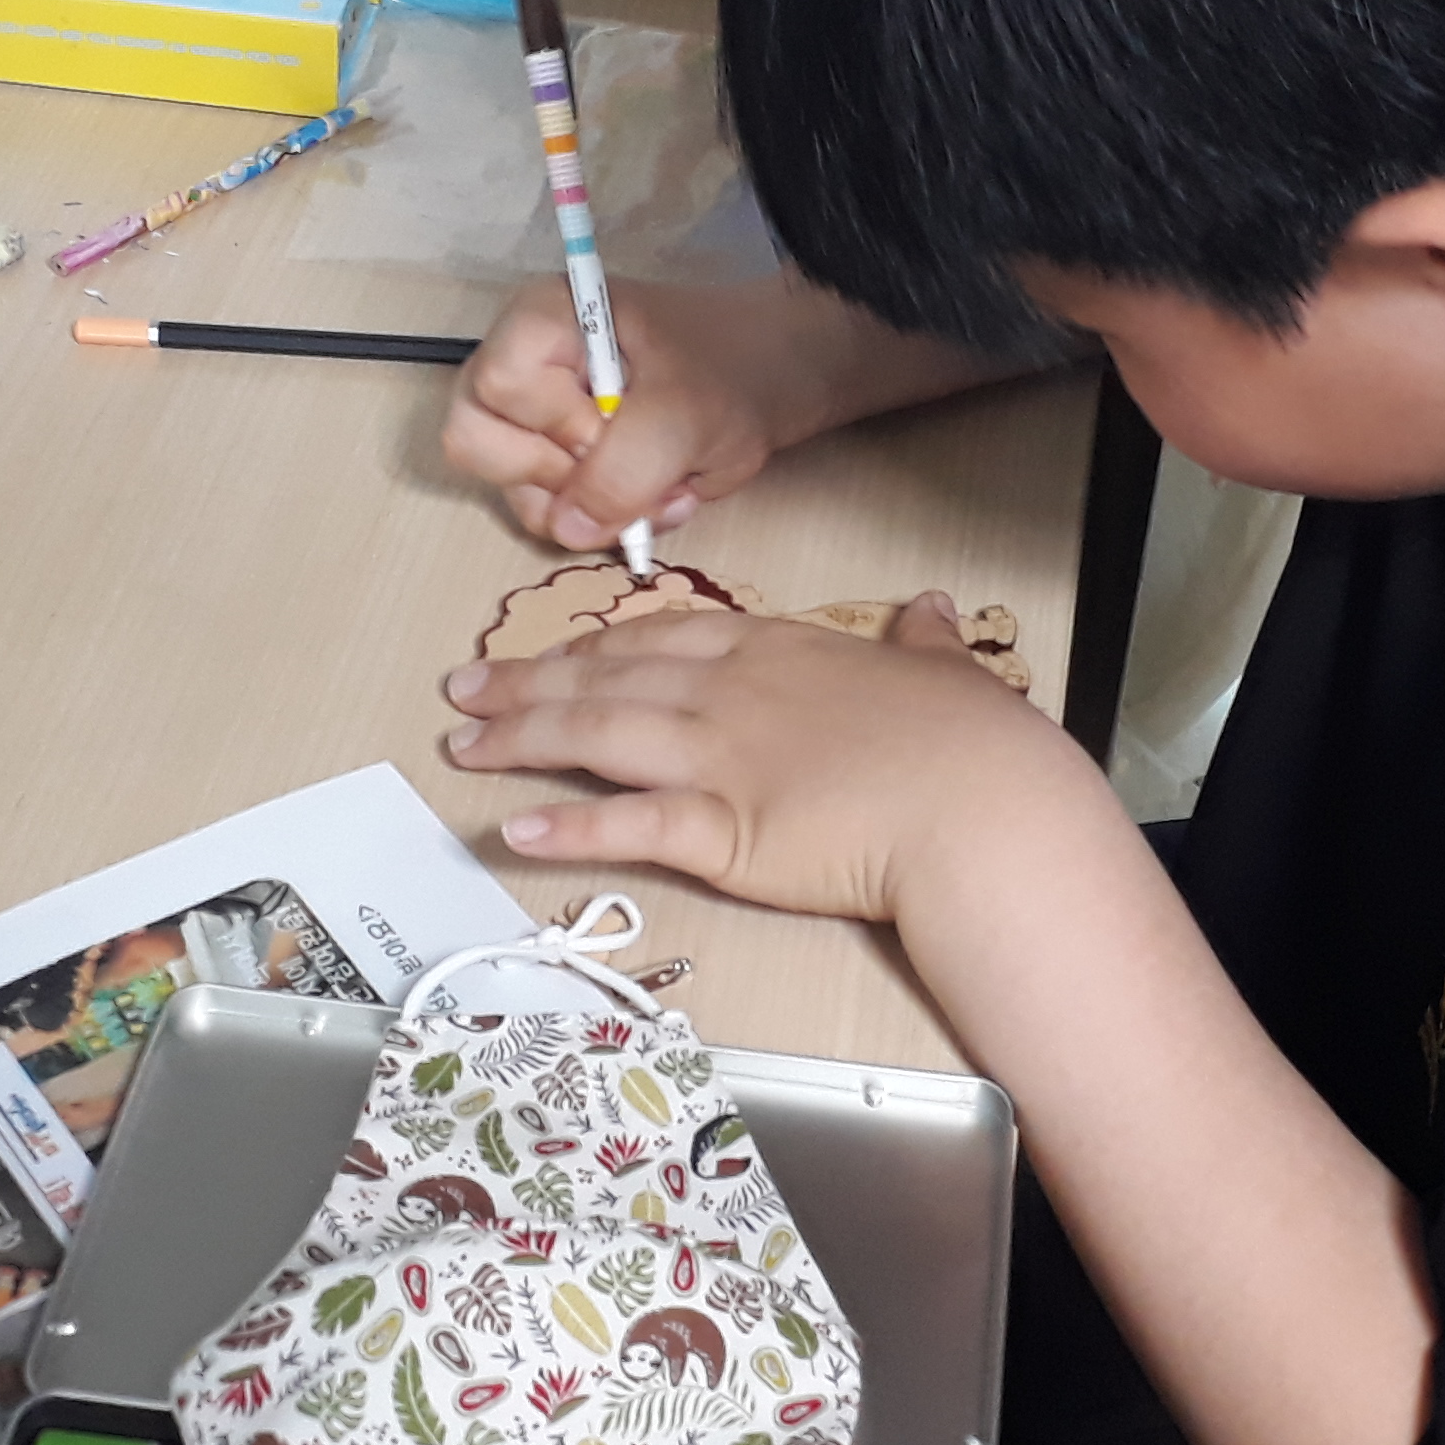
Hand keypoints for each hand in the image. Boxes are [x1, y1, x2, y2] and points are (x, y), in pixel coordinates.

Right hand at [441, 274, 1020, 555]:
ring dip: (592, 506)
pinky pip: (551, 507)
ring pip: (515, 486)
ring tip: (662, 486)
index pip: (499, 392)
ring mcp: (533, 411)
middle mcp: (520, 361)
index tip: (620, 424)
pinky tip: (659, 493)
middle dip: (561, 477)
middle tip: (633, 471)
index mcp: (541, 319)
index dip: (557, 426)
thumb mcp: (686, 416)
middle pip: (478, 442)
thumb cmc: (732, 371)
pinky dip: (605, 516)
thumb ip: (624, 470)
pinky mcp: (558, 452)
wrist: (773, 378)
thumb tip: (568, 527)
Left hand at [441, 594, 1109, 921]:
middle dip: (528, 682)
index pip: (664, 637)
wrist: (980, 808)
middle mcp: (734, 695)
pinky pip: (628, 825)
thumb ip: (924, 645)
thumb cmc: (973, 747)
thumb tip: (930, 612)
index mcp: (781, 651)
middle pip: (608, 677)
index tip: (552, 652)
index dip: (597, 643)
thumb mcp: (949, 675)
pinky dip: (567, 827)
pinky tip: (514, 828)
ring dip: (522, 737)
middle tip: (466, 689)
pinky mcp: (722, 832)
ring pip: (597, 735)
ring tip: (463, 743)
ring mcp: (721, 760)